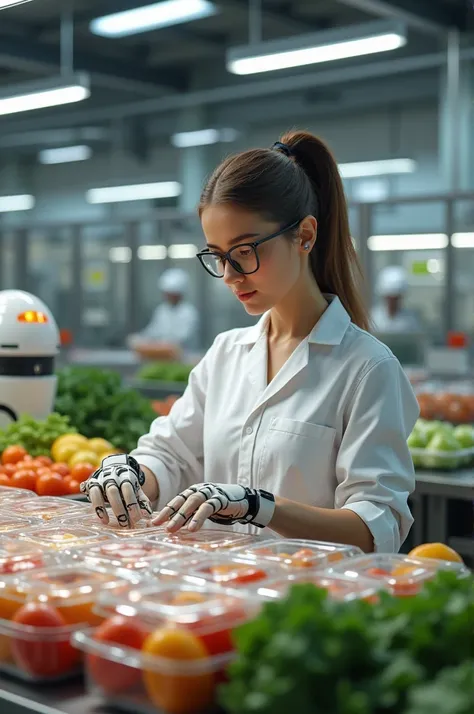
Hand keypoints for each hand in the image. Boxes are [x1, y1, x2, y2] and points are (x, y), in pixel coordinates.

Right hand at [80, 454, 152, 527]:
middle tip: (124, 524)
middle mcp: (111, 477)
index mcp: (125, 477)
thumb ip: (142, 501)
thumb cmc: (127, 484)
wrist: (115, 467)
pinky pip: (91, 496)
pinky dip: (96, 508)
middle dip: (118, 509)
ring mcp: (100, 481)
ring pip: (98, 493)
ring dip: (102, 508)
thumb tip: (147, 515)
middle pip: (113, 492)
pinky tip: (102, 519)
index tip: (136, 519)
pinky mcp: (91, 484)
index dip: (131, 503)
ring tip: (108, 522)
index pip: (128, 489)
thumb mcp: (136, 489)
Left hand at [152, 483, 274, 531]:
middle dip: (170, 513)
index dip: (165, 511)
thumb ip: (190, 515)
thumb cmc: (221, 507)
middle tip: (159, 526)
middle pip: (182, 500)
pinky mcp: (221, 499)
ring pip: (193, 501)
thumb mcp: (203, 511)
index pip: (176, 500)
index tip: (153, 522)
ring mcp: (211, 492)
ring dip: (182, 515)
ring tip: (172, 529)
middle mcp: (200, 490)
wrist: (245, 502)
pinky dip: (199, 517)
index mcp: (194, 491)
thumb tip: (171, 526)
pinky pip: (208, 507)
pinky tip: (192, 528)